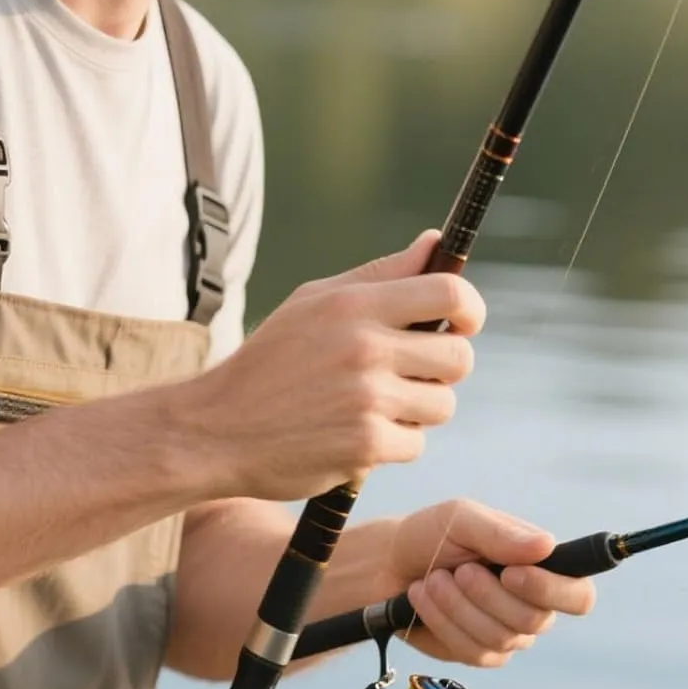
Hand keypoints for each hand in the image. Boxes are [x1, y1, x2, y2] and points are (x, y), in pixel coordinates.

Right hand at [183, 232, 484, 501]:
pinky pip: (416, 444)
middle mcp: (365, 348)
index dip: (470, 308)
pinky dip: (392, 444)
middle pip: (459, 356)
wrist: (216, 428)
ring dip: (416, 409)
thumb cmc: (271, 360)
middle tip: (410, 372)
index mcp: (354, 305)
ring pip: (441, 404)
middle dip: (443, 368)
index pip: (449, 292)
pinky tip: (354, 433)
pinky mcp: (367, 446)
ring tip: (371, 404)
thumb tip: (434, 242)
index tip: (464, 322)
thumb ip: (380, 274)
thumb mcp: (314, 302)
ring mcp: (368, 399)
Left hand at [390, 499, 596, 667]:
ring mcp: (508, 633)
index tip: (511, 574)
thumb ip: (501, 533)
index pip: (579, 594)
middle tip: (458, 570)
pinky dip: (442, 620)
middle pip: (535, 619)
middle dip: (486, 593)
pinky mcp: (480, 653)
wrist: (390, 563)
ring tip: (433, 579)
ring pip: (501, 637)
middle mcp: (531, 603)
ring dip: (457, 605)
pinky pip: (473, 652)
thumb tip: (547, 545)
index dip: (553, 590)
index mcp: (538, 566)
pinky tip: (424, 597)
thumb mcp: (460, 519)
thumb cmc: (432, 535)